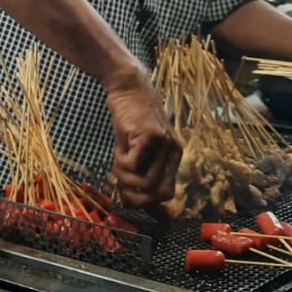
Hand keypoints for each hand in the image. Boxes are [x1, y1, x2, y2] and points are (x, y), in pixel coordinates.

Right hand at [104, 66, 181, 207]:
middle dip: (138, 198)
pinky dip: (121, 164)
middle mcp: (173, 151)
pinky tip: (118, 151)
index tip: (129, 196)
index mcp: (173, 156)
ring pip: (146, 182)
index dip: (147, 201)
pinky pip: (134, 166)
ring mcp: (164, 144)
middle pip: (161, 193)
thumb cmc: (129, 120)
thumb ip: (137, 172)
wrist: (128, 89)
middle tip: (121, 187)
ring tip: (117, 163)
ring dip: (125, 178)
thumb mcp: (135, 150)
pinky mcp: (150, 135)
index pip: (167, 193)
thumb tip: (130, 202)